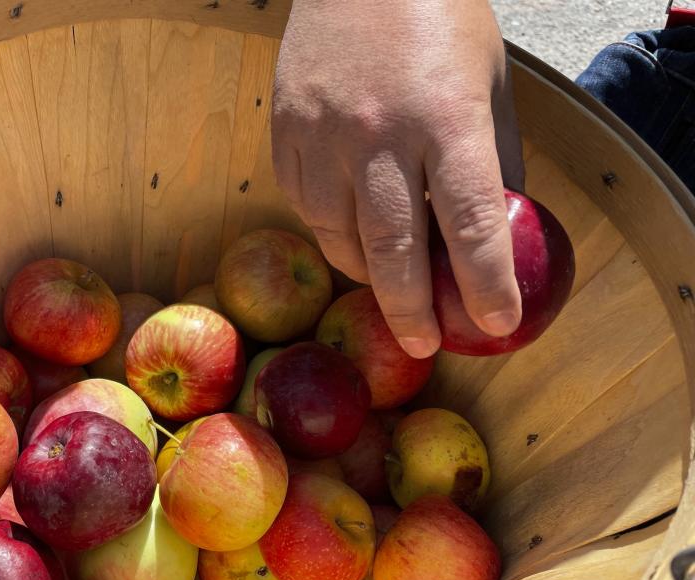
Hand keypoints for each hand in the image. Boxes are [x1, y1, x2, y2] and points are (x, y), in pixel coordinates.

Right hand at [271, 0, 524, 358]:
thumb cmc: (438, 22)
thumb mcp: (488, 84)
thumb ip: (494, 162)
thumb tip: (497, 234)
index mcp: (446, 117)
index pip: (472, 222)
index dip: (486, 284)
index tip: (496, 323)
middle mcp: (380, 133)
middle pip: (393, 250)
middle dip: (411, 310)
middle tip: (423, 343)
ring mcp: (323, 135)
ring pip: (339, 238)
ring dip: (368, 273)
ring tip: (389, 285)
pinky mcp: (286, 134)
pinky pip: (307, 208)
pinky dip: (332, 232)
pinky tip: (351, 233)